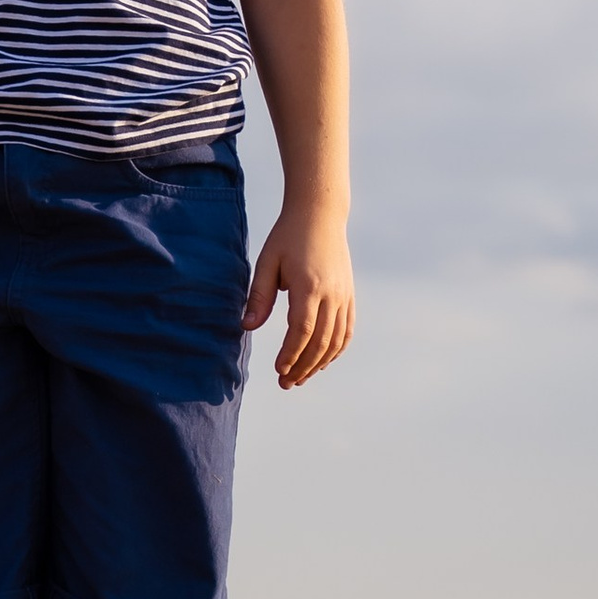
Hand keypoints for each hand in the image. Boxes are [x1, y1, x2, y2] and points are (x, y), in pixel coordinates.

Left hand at [242, 210, 354, 388]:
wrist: (320, 215)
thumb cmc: (288, 237)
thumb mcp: (267, 262)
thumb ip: (259, 295)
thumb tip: (247, 327)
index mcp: (309, 285)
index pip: (302, 330)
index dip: (291, 354)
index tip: (278, 370)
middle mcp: (332, 294)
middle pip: (320, 342)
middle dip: (302, 367)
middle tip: (285, 383)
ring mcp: (344, 296)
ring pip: (336, 341)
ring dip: (318, 363)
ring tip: (300, 378)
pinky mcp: (349, 295)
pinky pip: (347, 330)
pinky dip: (336, 350)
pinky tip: (321, 361)